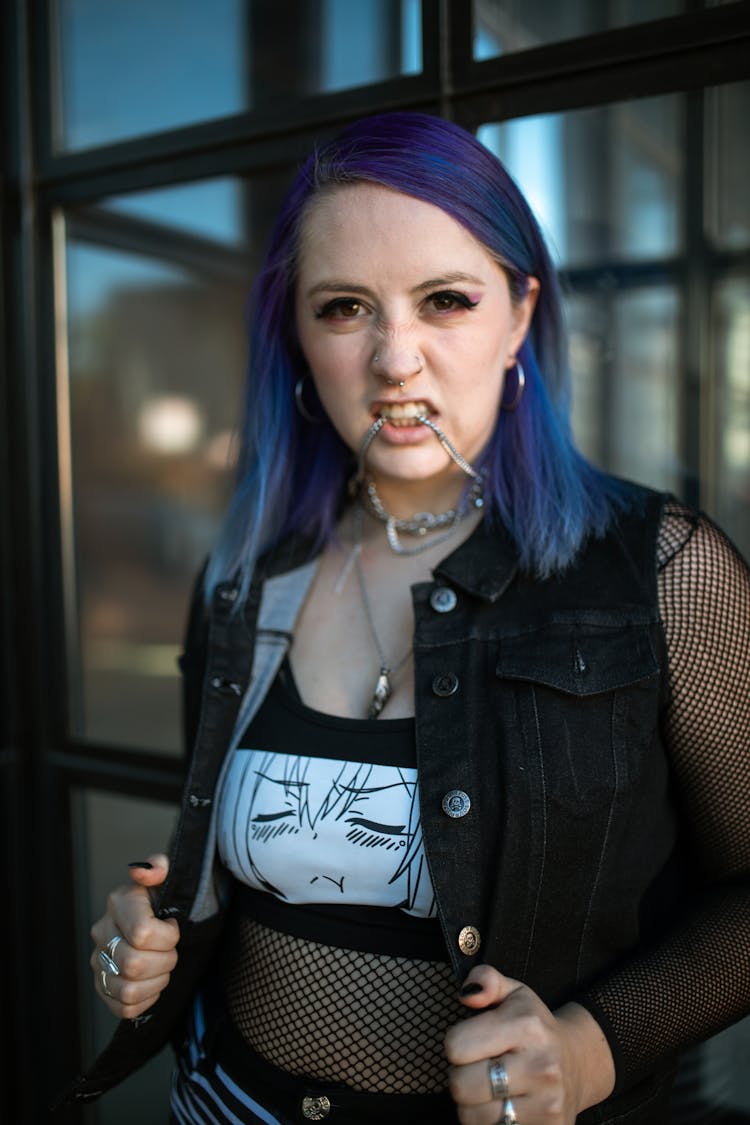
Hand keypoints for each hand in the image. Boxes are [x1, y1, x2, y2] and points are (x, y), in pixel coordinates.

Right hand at [90, 854, 179, 1019]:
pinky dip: (146, 999)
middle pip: (134, 964)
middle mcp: (102, 932)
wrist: (162, 919)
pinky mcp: (102, 986)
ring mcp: (98, 961)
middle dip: (165, 961)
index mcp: (118, 903)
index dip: (168, 937)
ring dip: (156, 982)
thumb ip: (160, 867)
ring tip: (163, 966)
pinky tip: (153, 982)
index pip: (143, 933)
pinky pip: (123, 1007)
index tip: (173, 928)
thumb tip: (141, 872)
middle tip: (171, 951)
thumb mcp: (169, 876)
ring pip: (127, 990)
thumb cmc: (167, 899)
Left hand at [444, 965, 614, 1123]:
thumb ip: (485, 980)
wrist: (577, 1063)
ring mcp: (547, 1105)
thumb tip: (467, 994)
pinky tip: (502, 1106)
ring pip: (471, 1117)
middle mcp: (541, 1066)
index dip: (455, 1043)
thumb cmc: (534, 1026)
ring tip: (489, 1088)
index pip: (456, 1046)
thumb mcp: (514, 993)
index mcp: (528, 1026)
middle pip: (460, 1086)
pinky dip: (488, 1123)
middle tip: (477, 1068)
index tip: (471, 1042)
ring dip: (472, 1104)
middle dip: (460, 1076)